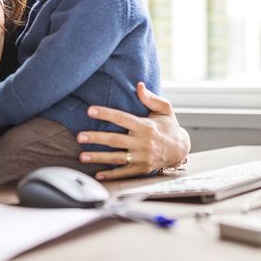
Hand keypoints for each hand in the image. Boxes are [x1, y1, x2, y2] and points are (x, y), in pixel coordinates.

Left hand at [76, 82, 190, 180]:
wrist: (180, 150)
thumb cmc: (169, 126)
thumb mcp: (165, 109)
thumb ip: (151, 98)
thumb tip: (139, 85)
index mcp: (145, 126)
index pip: (122, 118)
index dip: (105, 114)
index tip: (90, 110)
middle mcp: (143, 143)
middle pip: (115, 140)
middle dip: (96, 138)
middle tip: (79, 136)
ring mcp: (142, 158)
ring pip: (116, 158)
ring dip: (98, 157)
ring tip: (82, 156)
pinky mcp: (141, 169)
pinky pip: (124, 172)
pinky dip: (111, 175)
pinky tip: (98, 175)